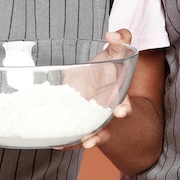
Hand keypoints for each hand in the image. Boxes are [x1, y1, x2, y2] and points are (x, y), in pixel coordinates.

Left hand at [57, 30, 134, 150]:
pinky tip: (55, 143)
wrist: (93, 74)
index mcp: (118, 95)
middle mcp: (105, 111)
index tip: (121, 112)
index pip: (124, 104)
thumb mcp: (115, 50)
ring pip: (89, 134)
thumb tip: (114, 34)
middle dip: (99, 135)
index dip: (124, 109)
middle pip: (105, 127)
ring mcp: (90, 118)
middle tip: (90, 140)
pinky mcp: (76, 118)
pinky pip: (72, 131)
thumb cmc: (108, 63)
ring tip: (74, 145)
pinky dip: (66, 139)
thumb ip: (121, 40)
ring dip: (81, 141)